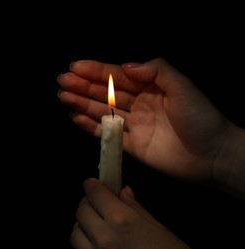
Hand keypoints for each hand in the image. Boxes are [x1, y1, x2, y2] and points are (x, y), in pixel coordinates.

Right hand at [57, 58, 234, 182]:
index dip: (96, 71)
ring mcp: (134, 125)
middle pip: (105, 93)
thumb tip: (126, 66)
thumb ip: (156, 71)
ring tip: (63, 96)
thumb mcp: (182, 86)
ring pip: (102, 111)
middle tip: (62, 81)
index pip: (118, 76)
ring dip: (82, 103)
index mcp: (150, 88)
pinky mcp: (131, 145)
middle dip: (83, 86)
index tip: (75, 67)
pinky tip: (75, 117)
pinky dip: (90, 126)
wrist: (212, 155)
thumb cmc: (200, 118)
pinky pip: (107, 134)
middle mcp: (139, 104)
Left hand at [71, 178, 200, 248]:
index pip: (95, 194)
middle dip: (87, 204)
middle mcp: (104, 239)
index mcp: (122, 221)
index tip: (92, 184)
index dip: (92, 186)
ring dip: (83, 226)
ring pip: (75, 234)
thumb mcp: (159, 229)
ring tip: (95, 226)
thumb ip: (135, 208)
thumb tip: (123, 192)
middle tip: (96, 204)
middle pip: (81, 211)